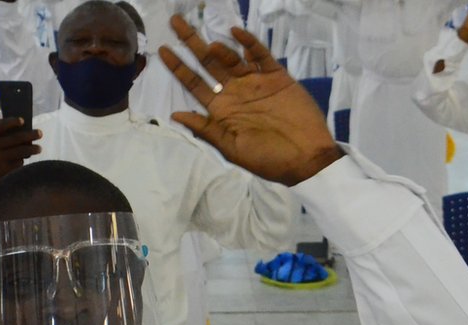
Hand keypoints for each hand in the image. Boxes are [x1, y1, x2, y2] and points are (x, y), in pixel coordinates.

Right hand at [0, 103, 41, 191]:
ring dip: (32, 148)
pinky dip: (22, 161)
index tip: (23, 120)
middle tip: (40, 133)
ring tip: (38, 148)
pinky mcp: (4, 171)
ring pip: (21, 151)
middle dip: (31, 135)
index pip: (1, 125)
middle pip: (16, 138)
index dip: (13, 121)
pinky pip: (19, 163)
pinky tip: (23, 160)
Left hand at [160, 16, 341, 185]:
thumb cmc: (266, 158)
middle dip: (191, 43)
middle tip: (175, 22)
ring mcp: (255, 82)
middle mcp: (234, 92)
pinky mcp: (276, 76)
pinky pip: (260, 56)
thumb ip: (205, 128)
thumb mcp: (230, 148)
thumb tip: (174, 115)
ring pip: (232, 57)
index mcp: (220, 109)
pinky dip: (249, 43)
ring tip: (209, 45)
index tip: (161, 50)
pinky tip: (236, 34)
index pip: (193, 83)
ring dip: (220, 48)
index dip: (177, 67)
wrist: (305, 157)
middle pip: (207, 63)